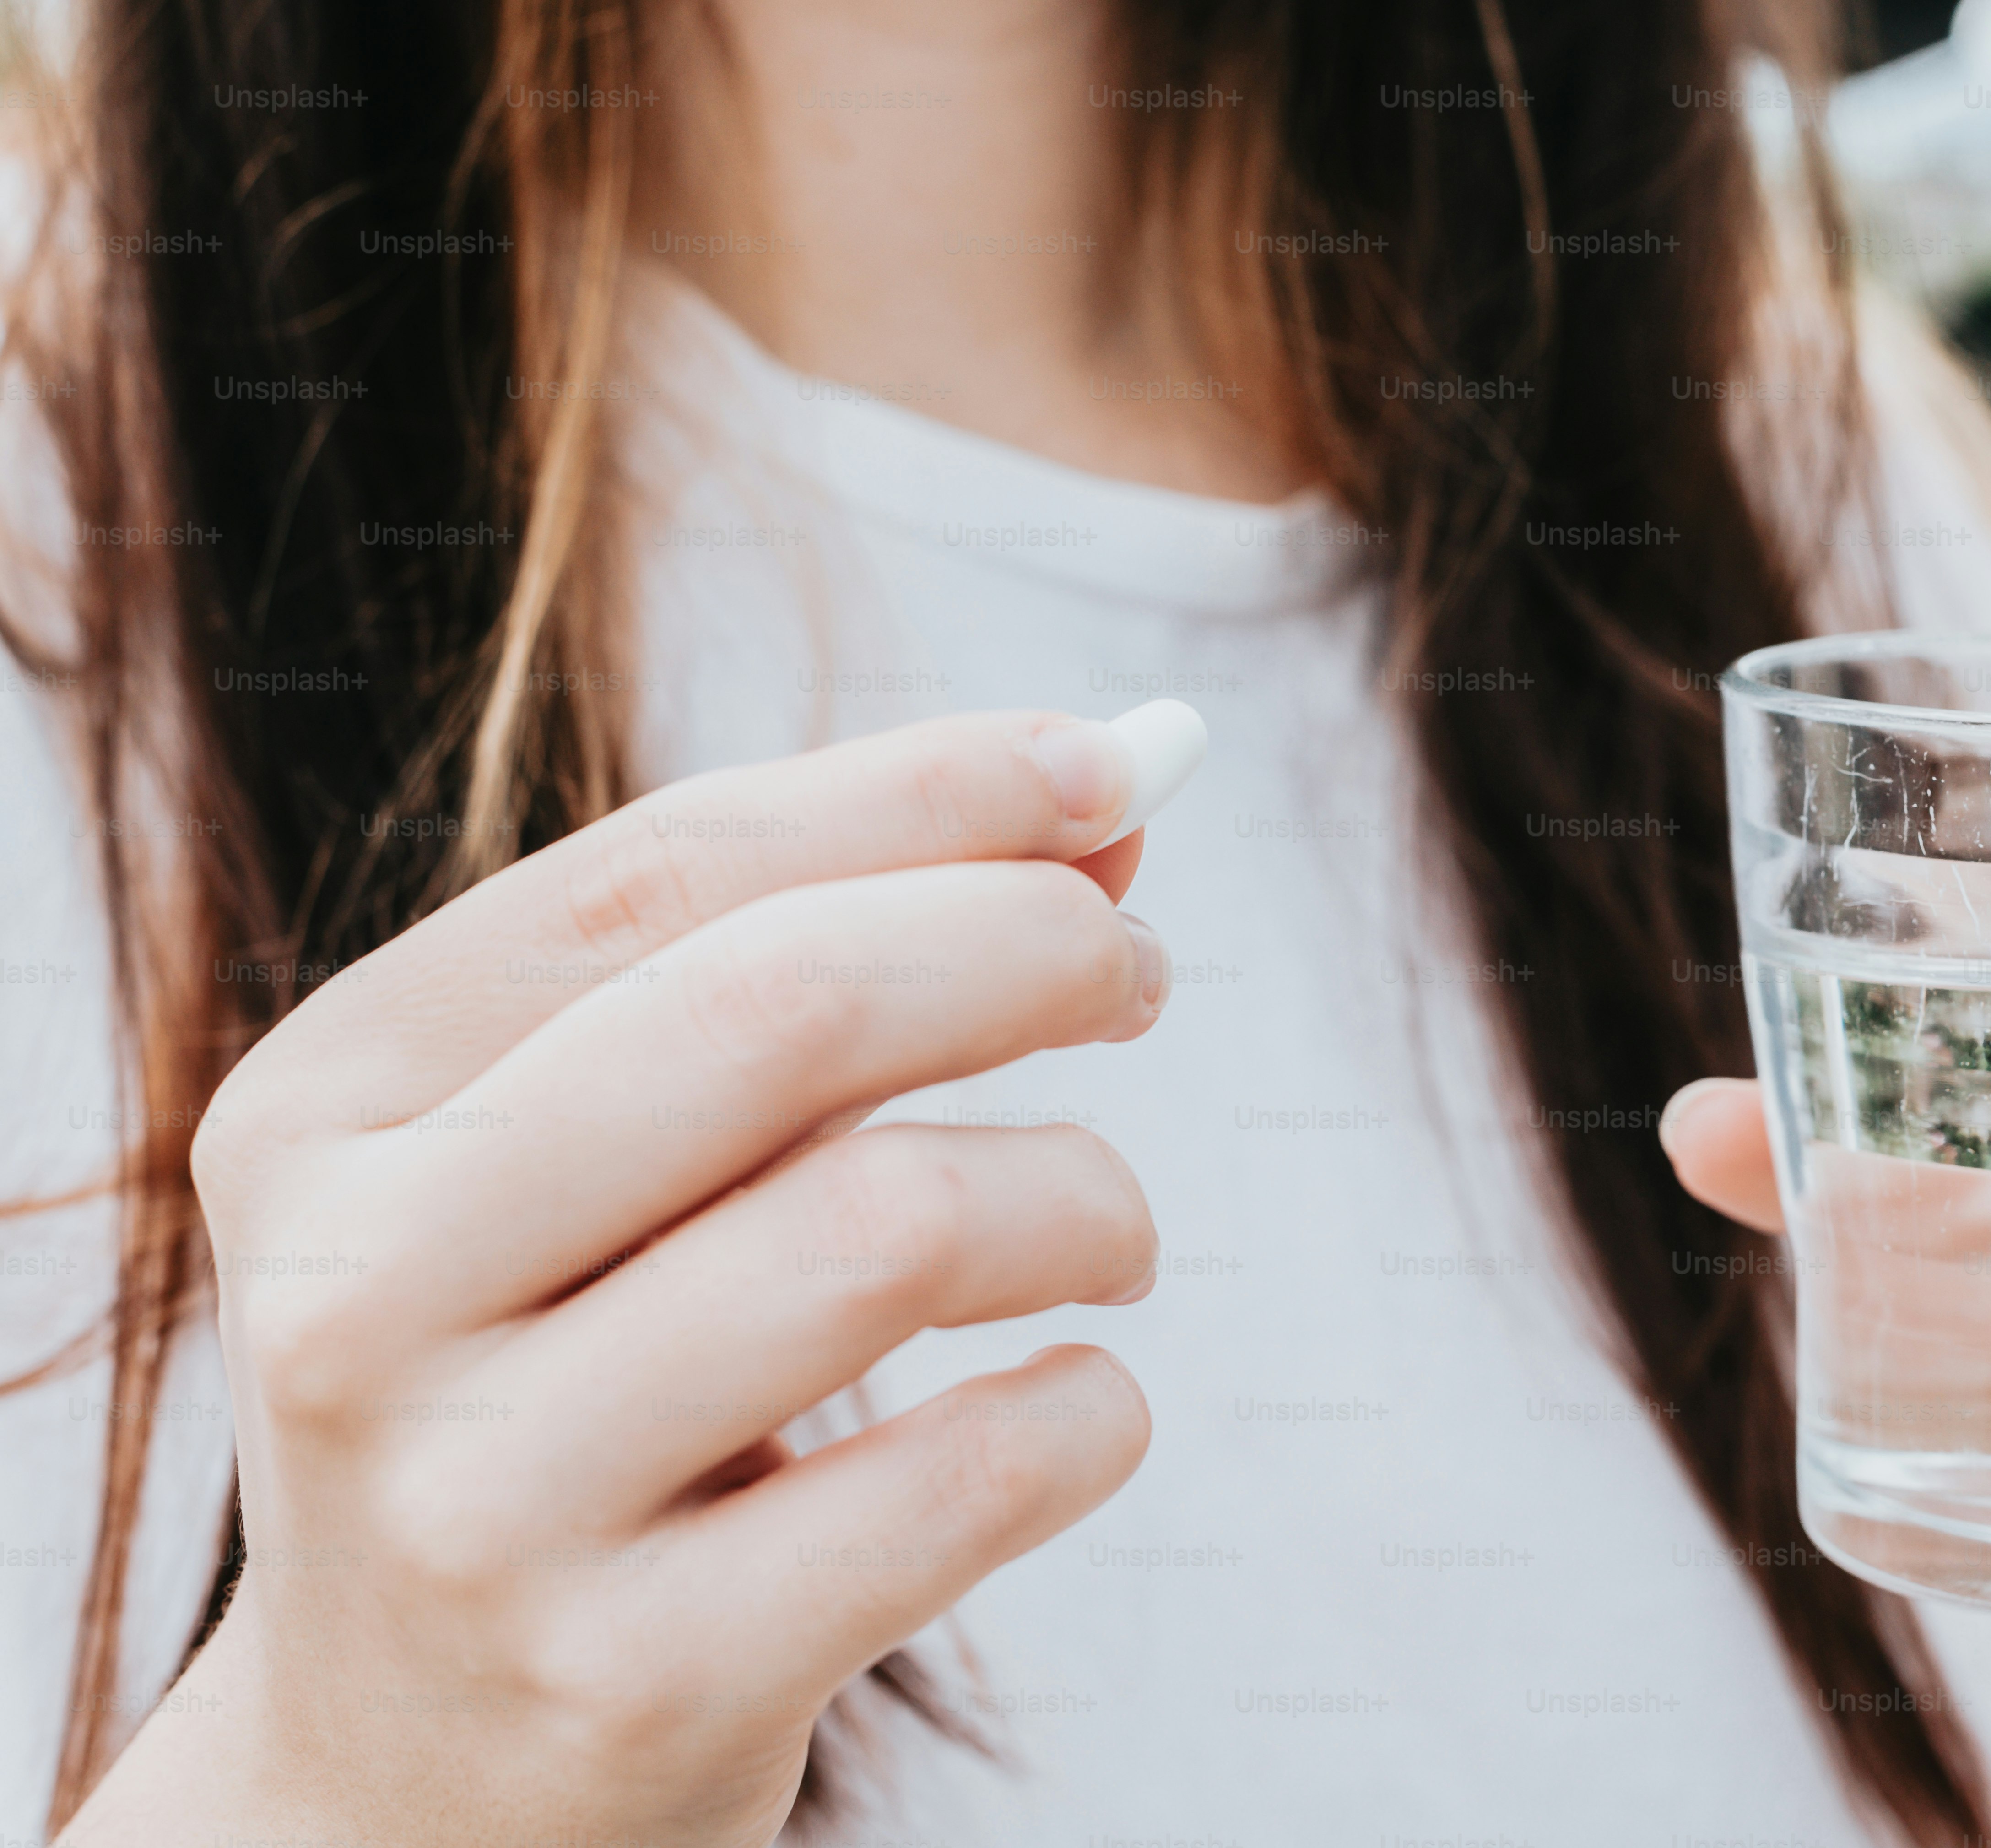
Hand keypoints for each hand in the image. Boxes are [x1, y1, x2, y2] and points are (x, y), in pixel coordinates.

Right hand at [66, 712, 1179, 1847]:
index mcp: (326, 1114)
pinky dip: (1092, 1412)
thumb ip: (811, 972)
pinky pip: (965, 1472)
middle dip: (1027, 945)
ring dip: (1086, 1194)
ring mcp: (479, 1510)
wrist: (404, 1787)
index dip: (925, 792)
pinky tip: (1080, 1405)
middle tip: (1141, 971)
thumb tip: (1108, 797)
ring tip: (1114, 1233)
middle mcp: (358, 1298)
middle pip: (782, 1013)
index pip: (667, 874)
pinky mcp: (630, 1685)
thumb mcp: (605, 1174)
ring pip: (895, 1228)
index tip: (1110, 767)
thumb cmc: (557, 1398)